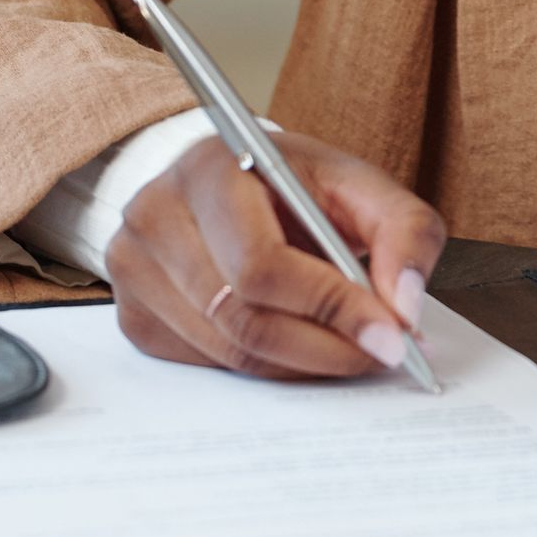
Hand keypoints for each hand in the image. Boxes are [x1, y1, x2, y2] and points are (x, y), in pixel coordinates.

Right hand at [106, 130, 444, 380]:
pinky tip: (298, 344)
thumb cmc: (297, 186)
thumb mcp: (361, 186)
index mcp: (210, 169)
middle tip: (381, 355)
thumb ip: (404, 234)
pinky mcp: (133, 313)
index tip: (390, 338)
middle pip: (241, 317)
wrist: (234, 185)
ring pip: (226, 350)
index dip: (331, 308)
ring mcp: (132, 267)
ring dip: (301, 363)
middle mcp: (155, 214)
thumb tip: (404, 308)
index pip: (262, 265)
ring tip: (351, 349)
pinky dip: (264, 367)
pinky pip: (206, 364)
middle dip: (325, 347)